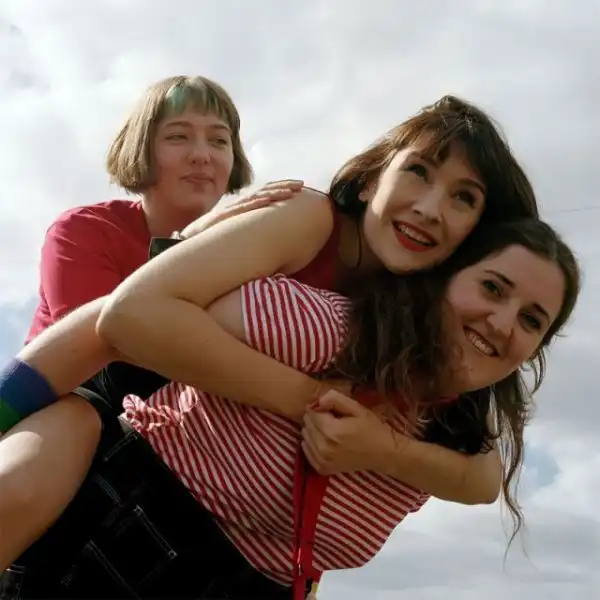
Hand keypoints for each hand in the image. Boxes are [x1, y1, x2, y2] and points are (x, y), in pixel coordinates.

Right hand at [180, 179, 303, 237]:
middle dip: (283, 186)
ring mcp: (231, 211)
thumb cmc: (214, 244)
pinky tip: (268, 201)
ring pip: (257, 197)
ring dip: (275, 193)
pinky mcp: (224, 218)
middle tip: (302, 185)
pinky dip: (256, 204)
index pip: (265, 194)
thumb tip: (273, 243)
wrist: (189, 245)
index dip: (281, 189)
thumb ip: (252, 235)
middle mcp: (238, 206)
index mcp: (243, 209)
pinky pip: (242, 209)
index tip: (298, 188)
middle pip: (264, 191)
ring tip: (291, 190)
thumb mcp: (238, 236)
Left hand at [301, 390, 402, 475]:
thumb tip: (315, 402)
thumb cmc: (371, 428)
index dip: (322, 409)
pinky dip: (313, 445)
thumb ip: (334, 399)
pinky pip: (306, 451)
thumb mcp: (356, 407)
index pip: (311, 412)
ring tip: (331, 431)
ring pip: (305, 437)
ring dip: (314, 432)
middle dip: (317, 419)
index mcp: (331, 431)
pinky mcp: (322, 469)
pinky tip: (327, 442)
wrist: (384, 453)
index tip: (335, 412)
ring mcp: (322, 460)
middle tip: (334, 421)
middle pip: (306, 425)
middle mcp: (323, 447)